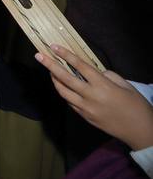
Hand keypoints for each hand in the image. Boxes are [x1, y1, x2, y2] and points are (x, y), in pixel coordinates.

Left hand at [37, 46, 152, 151]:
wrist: (141, 132)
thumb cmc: (137, 106)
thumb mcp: (126, 86)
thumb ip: (107, 76)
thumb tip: (93, 72)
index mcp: (103, 86)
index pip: (80, 67)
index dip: (66, 55)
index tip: (53, 46)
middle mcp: (91, 97)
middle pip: (65, 78)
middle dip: (50, 65)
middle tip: (38, 55)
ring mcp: (86, 109)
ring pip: (63, 92)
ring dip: (54, 80)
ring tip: (49, 70)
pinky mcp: (85, 118)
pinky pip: (70, 102)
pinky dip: (64, 92)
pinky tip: (63, 86)